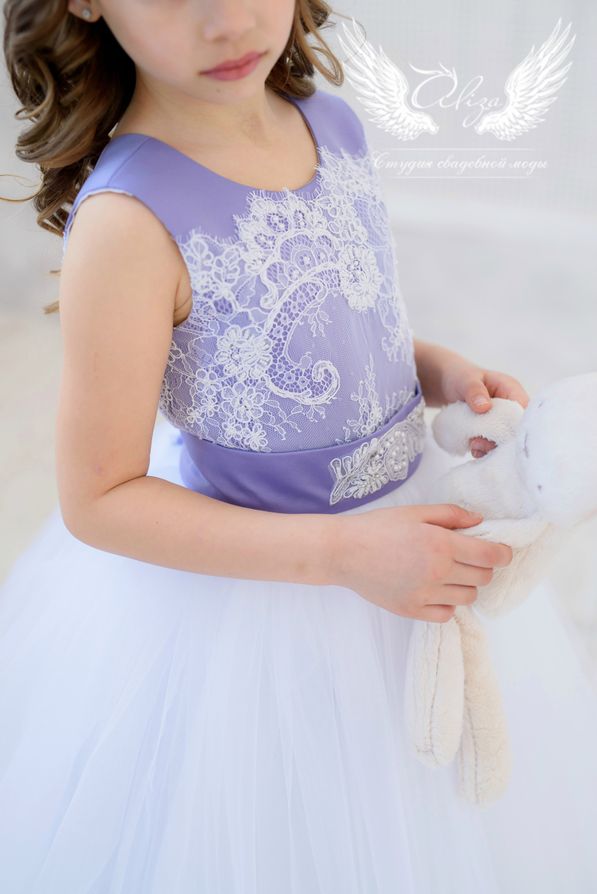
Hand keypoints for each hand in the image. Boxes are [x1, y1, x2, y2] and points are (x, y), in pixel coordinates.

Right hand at [330, 503, 512, 621]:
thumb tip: (480, 521)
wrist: (344, 552)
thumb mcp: (416, 512)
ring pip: (468, 597)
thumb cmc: (378, 527)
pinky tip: (436, 589)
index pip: (490, 556)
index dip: (503, 553)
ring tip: (449, 573)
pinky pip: (447, 614)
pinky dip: (447, 603)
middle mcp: (438, 572)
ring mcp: (425, 595)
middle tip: (468, 557)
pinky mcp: (412, 610)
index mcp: (441, 544)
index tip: (501, 551)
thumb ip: (452, 515)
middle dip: (483, 566)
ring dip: (466, 585)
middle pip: (484, 577)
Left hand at [440, 361, 529, 457]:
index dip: (516, 426)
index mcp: (512, 390)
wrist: (448, 384)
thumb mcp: (466, 380)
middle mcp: (511, 407)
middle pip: (516, 429)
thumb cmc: (461, 377)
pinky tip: (474, 451)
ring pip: (504, 440)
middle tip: (479, 444)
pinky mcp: (492, 432)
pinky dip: (485, 450)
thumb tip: (484, 407)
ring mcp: (502, 421)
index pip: (524, 411)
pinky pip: (493, 444)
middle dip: (501, 440)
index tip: (500, 436)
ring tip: (474, 447)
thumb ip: (474, 391)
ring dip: (491, 447)